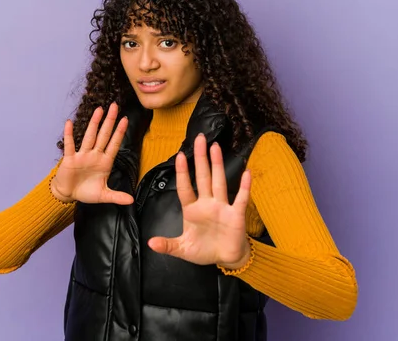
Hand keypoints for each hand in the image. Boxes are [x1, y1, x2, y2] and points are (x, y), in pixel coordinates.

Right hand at [51, 102, 133, 204]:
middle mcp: (94, 155)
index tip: (125, 120)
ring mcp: (82, 155)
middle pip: (104, 135)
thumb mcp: (104, 195)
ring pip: (90, 136)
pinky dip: (69, 134)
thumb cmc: (86, 192)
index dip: (119, 132)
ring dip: (94, 123)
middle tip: (115, 106)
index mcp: (104, 162)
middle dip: (109, 121)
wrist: (68, 194)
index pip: (114, 144)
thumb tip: (131, 201)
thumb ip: (117, 197)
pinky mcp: (70, 159)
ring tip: (99, 110)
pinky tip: (69, 122)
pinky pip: (70, 145)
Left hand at [148, 134, 251, 268]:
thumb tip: (150, 243)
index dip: (183, 173)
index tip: (180, 156)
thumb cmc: (204, 250)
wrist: (226, 258)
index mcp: (192, 210)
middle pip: (203, 177)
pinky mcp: (236, 215)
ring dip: (217, 165)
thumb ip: (168, 245)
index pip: (185, 188)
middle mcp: (207, 204)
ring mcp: (222, 207)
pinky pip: (241, 198)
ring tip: (215, 147)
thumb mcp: (183, 249)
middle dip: (201, 158)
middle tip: (199, 139)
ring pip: (219, 182)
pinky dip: (245, 187)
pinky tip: (247, 173)